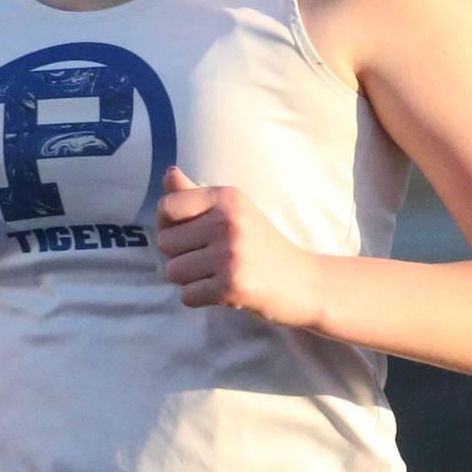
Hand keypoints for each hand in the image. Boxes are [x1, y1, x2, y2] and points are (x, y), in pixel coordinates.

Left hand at [156, 166, 323, 327]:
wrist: (305, 282)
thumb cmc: (261, 246)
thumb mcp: (234, 212)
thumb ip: (195, 195)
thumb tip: (168, 173)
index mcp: (227, 197)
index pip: (167, 207)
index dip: (171, 226)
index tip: (193, 235)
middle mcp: (228, 221)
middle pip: (165, 243)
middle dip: (182, 256)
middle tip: (213, 259)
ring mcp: (230, 254)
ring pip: (173, 271)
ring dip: (190, 279)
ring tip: (219, 274)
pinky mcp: (232, 285)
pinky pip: (187, 296)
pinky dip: (200, 298)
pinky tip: (224, 291)